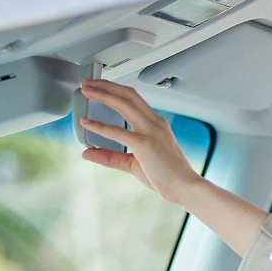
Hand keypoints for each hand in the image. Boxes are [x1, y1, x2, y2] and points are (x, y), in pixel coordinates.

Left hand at [78, 79, 202, 203]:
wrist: (185, 187)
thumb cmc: (168, 176)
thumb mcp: (134, 163)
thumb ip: (111, 157)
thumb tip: (87, 153)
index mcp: (157, 124)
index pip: (135, 99)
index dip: (115, 90)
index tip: (99, 87)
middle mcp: (155, 123)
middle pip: (129, 94)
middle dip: (106, 85)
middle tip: (88, 82)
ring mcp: (151, 132)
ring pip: (124, 104)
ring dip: (103, 94)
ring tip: (86, 90)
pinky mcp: (145, 144)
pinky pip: (117, 131)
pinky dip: (99, 125)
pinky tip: (86, 122)